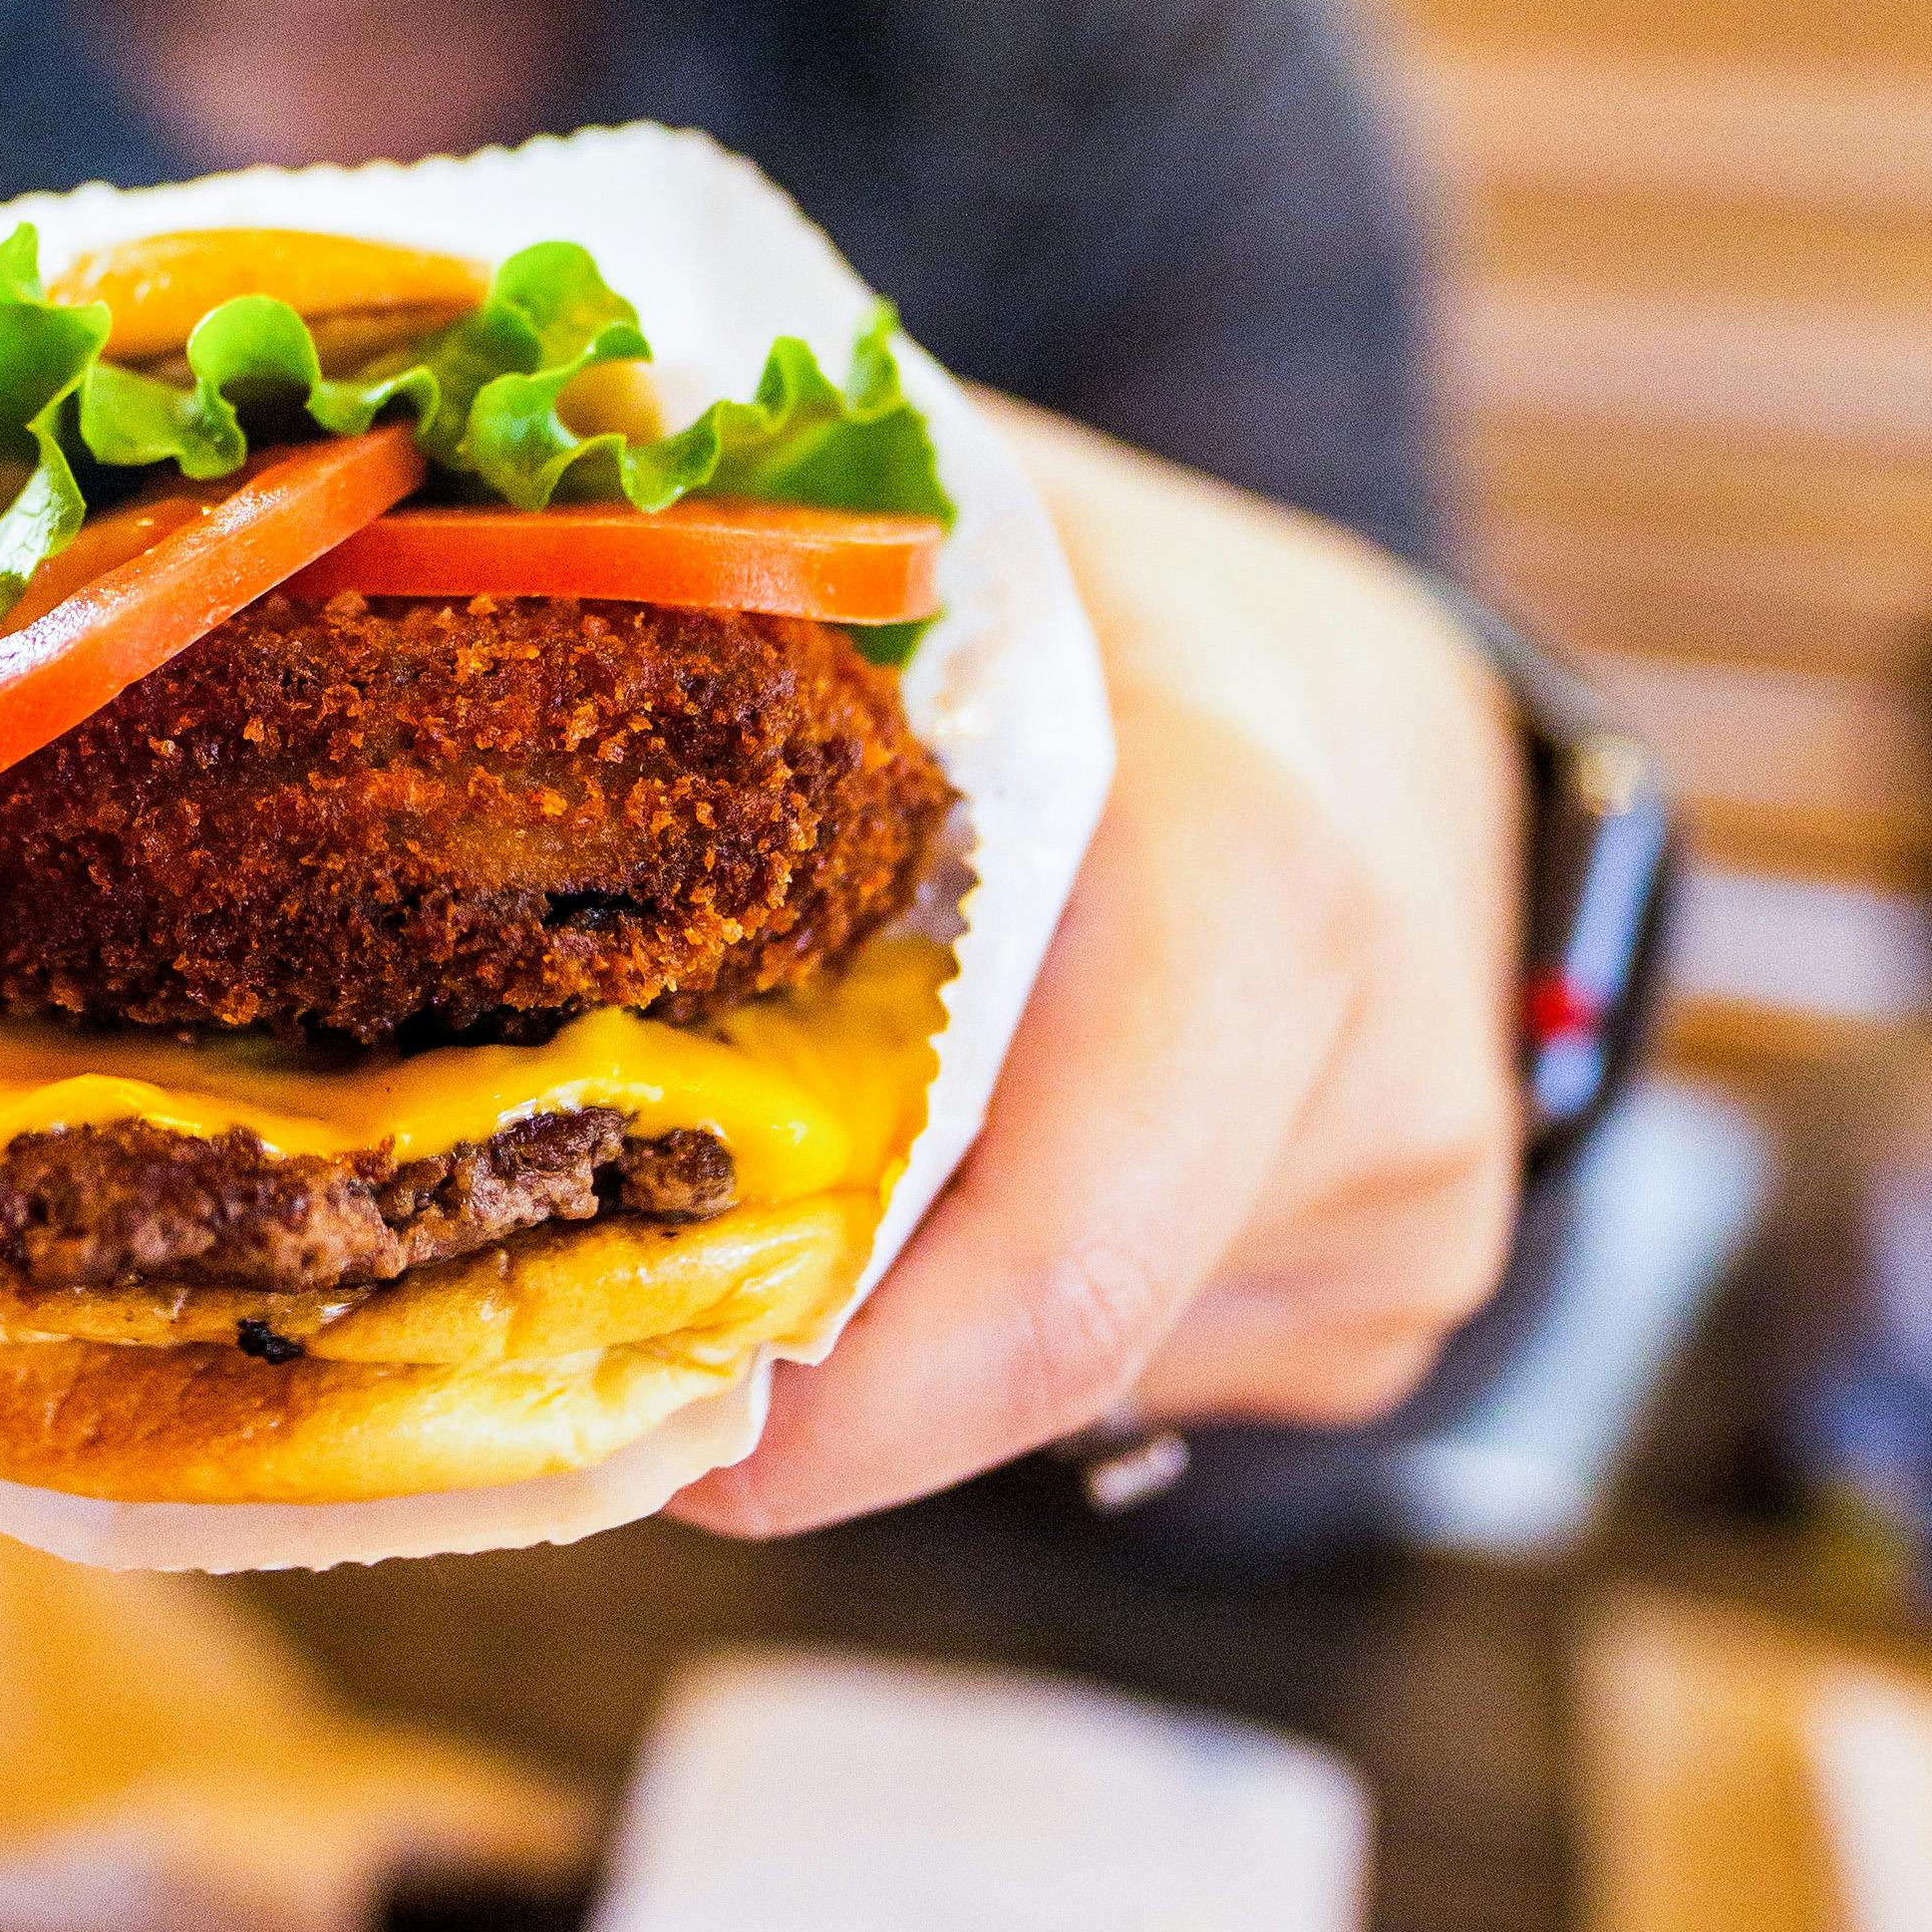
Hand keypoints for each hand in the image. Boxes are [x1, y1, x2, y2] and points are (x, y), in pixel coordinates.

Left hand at [681, 407, 1526, 1537]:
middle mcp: (1363, 1087)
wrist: (1425, 722)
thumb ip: (755, 559)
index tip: (624, 1396)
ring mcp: (1398, 1230)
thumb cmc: (1150, 613)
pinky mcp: (1382, 1316)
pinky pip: (1127, 1360)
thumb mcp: (967, 525)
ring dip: (893, 1307)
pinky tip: (966, 1155)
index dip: (823, 1406)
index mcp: (1252, 880)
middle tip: (609, 1271)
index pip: (1045, 1274)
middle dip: (802, 1350)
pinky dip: (991, 1287)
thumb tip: (506, 528)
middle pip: (1014, 1341)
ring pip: (1053, 1367)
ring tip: (798, 1138)